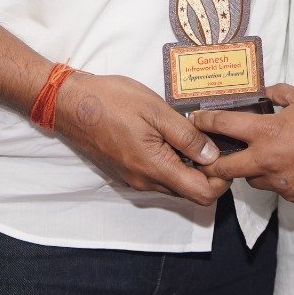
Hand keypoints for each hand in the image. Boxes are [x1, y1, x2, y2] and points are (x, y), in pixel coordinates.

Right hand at [53, 71, 229, 204]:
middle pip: (190, 192)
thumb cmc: (112, 101)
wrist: (69, 103)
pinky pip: (158, 176)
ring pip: (174, 184)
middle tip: (210, 139)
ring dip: (188, 166)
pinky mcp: (125, 171)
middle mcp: (145, 182)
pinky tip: (170, 137)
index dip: (221, 177)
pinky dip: (171, 163)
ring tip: (191, 134)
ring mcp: (133, 179)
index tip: (223, 151)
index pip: (202, 194)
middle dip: (208, 171)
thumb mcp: (155, 110)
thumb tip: (213, 155)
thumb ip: (186, 136)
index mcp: (155, 168)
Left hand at [192, 85, 293, 203]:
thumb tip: (264, 93)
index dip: (204, 122)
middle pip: (224, 167)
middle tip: (208, 158)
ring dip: (250, 170)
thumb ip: (278, 94)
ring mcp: (279, 182)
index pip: (223, 126)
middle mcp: (267, 160)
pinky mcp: (293, 196)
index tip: (195, 121)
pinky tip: (289, 168)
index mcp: (266, 132)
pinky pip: (275, 188)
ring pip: (251, 180)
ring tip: (260, 159)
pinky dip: (276, 179)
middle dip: (212, 163)